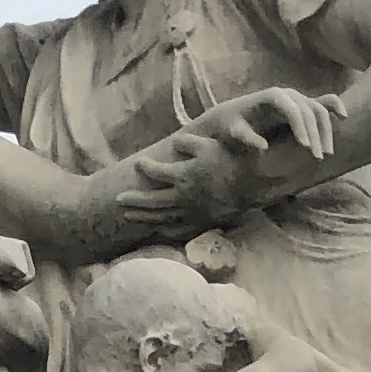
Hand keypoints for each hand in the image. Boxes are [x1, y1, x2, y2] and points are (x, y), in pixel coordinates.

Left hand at [120, 128, 258, 226]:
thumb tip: (175, 141)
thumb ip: (188, 143)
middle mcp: (184, 197)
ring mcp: (192, 212)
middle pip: (152, 201)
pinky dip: (166, 229)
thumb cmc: (231, 159)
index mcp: (183, 175)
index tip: (137, 164)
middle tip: (117, 200)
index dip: (145, 168)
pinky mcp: (202, 221)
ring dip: (143, 217)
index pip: (156, 172)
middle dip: (134, 200)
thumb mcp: (208, 144)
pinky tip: (157, 229)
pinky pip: (180, 229)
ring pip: (162, 217)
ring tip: (128, 215)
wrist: (253, 182)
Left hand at [208, 85, 339, 167]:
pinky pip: (323, 102)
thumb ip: (246, 138)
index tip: (305, 148)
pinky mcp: (304, 105)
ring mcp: (298, 98)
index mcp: (272, 96)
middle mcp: (288, 94)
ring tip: (326, 154)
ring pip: (319, 109)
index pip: (292, 109)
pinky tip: (344, 117)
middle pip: (308, 111)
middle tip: (316, 158)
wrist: (235, 115)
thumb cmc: (233, 124)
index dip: (300, 127)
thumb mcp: (234, 131)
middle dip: (314, 134)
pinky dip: (334, 107)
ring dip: (326, 131)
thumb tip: (263, 147)